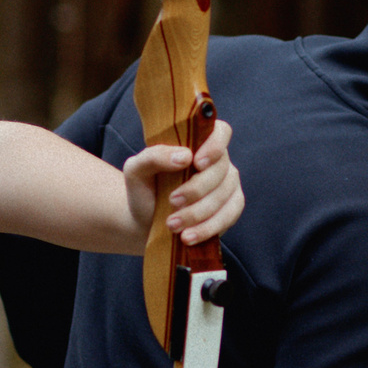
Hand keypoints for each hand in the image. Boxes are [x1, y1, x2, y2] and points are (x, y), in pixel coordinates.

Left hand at [119, 119, 243, 248]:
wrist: (145, 220)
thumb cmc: (144, 188)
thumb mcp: (137, 170)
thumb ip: (154, 156)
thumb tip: (183, 157)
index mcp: (199, 142)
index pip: (220, 131)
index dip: (214, 145)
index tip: (196, 162)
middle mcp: (219, 160)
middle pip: (221, 169)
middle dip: (196, 189)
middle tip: (172, 201)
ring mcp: (228, 184)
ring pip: (224, 195)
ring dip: (197, 213)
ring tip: (173, 225)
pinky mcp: (231, 208)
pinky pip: (229, 216)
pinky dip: (208, 228)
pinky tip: (188, 236)